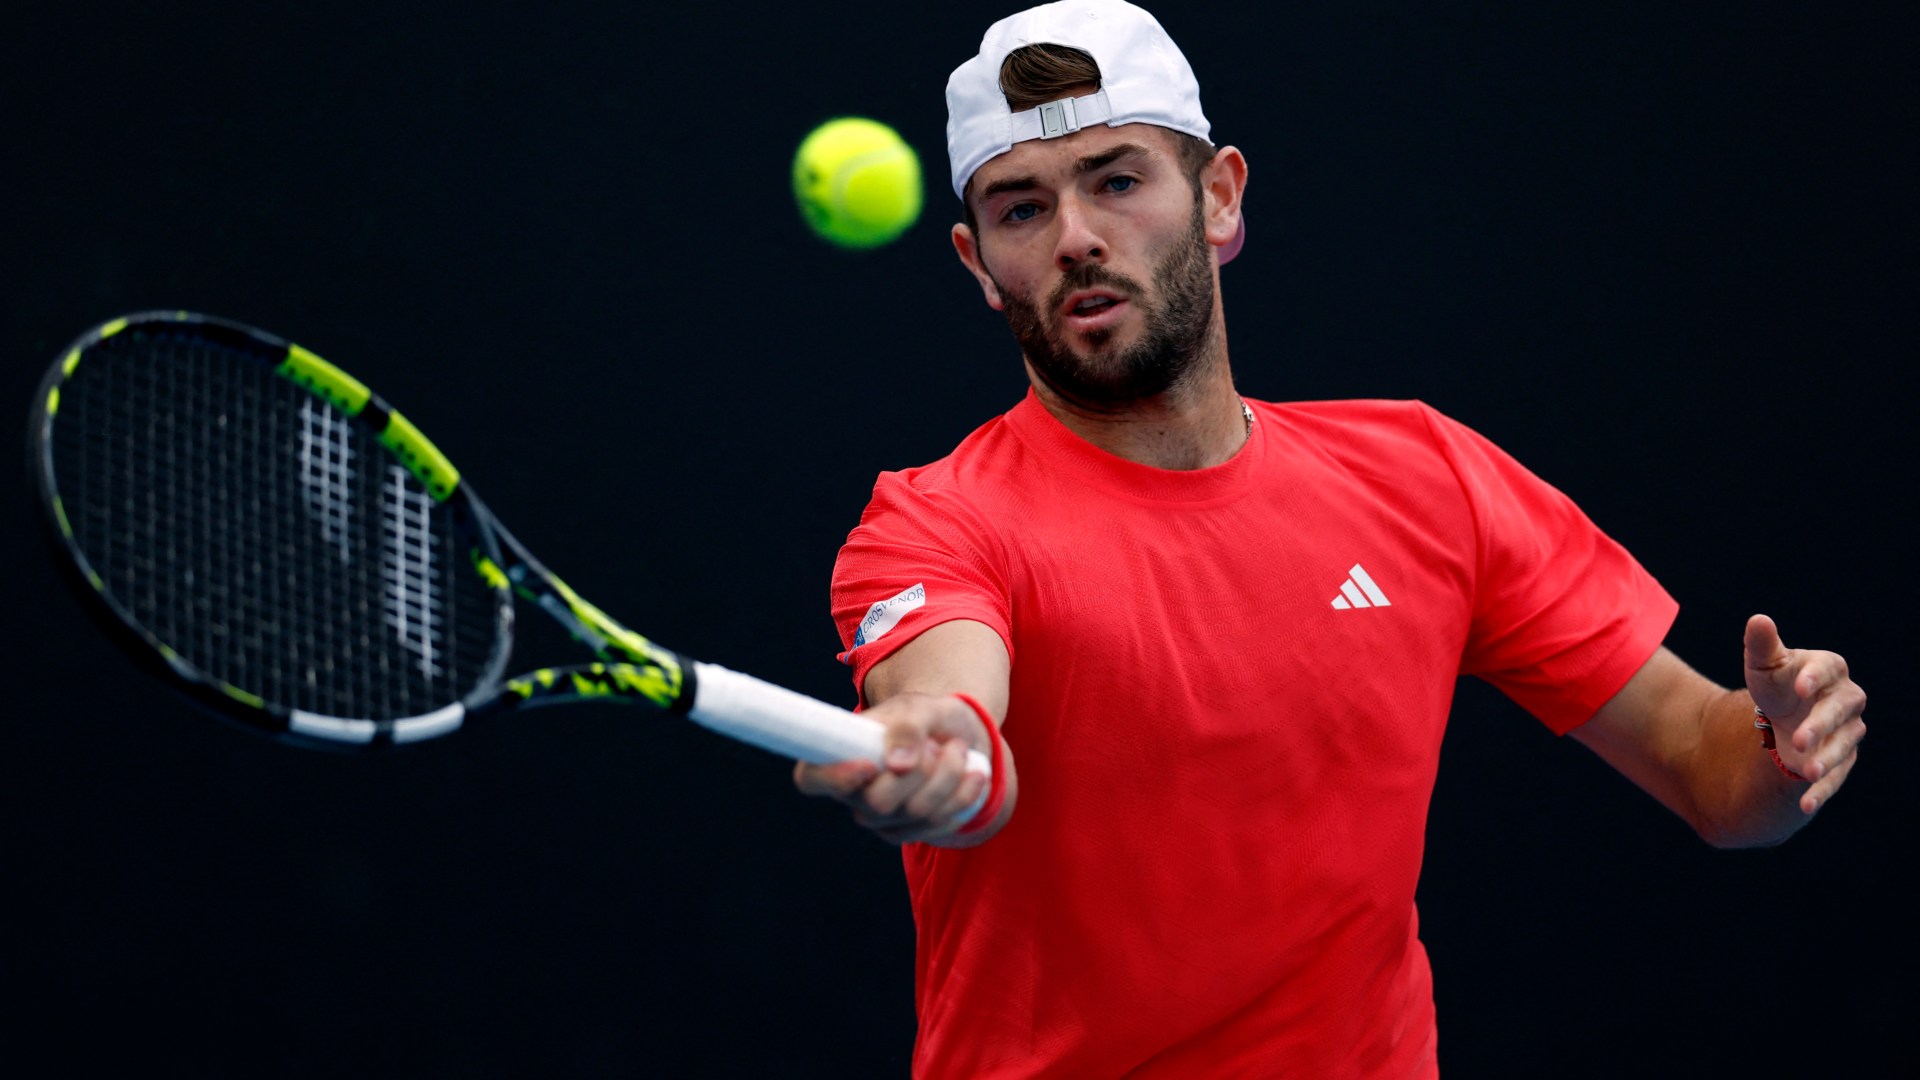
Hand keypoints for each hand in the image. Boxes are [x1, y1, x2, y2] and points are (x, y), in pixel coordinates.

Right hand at [793, 692, 991, 843]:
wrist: (954, 736)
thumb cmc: (925, 717)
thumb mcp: (919, 707)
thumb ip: (908, 726)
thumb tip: (897, 764)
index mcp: (838, 754)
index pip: (810, 778)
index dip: (835, 778)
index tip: (870, 764)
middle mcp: (851, 793)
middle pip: (878, 803)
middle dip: (920, 770)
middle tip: (936, 743)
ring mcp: (879, 818)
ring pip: (917, 814)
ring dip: (948, 777)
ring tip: (956, 749)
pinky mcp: (908, 832)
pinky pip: (939, 825)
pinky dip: (964, 794)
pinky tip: (972, 774)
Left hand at [1744, 614, 1866, 813]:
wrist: (1782, 716)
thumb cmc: (1776, 683)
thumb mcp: (1763, 665)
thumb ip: (1762, 644)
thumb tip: (1758, 620)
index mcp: (1829, 669)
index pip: (1828, 669)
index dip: (1816, 677)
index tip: (1799, 686)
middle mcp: (1845, 700)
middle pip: (1840, 711)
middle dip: (1820, 725)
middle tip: (1797, 739)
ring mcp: (1846, 732)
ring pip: (1842, 746)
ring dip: (1826, 760)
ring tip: (1806, 771)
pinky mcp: (1840, 759)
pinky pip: (1836, 777)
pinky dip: (1821, 792)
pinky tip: (1804, 805)